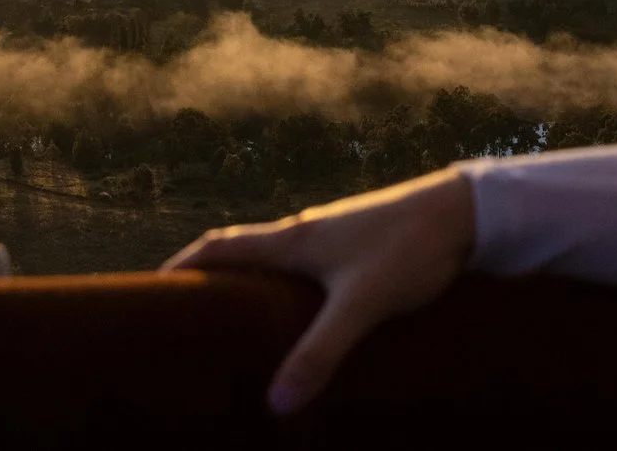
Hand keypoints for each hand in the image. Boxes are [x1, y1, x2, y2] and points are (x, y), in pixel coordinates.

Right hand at [162, 168, 475, 414]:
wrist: (465, 212)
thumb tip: (276, 404)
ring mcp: (334, 235)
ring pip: (276, 257)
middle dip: (210, 277)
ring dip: (250, 281)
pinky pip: (308, 264)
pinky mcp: (360, 244)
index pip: (220, 247)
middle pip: (242, 250)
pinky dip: (287, 285)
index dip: (182, 266)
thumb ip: (319, 353)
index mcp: (292, 240)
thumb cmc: (409, 249)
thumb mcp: (361, 307)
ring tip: (237, 321)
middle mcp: (306, 231)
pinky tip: (303, 312)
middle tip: (186, 313)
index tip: (151, 289)